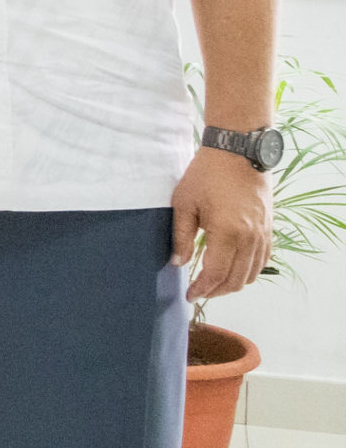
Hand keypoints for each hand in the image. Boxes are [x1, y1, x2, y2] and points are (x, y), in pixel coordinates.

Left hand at [173, 146, 272, 303]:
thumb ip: (180, 236)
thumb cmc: (206, 174)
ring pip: (252, 274)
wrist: (238, 152)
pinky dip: (249, 271)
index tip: (189, 295)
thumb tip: (178, 263)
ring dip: (232, 284)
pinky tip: (232, 269)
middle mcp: (250, 237)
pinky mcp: (269, 229)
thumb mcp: (184, 203)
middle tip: (199, 292)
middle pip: (235, 279)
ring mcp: (263, 234)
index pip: (215, 274)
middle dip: (216, 291)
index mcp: (227, 232)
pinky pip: (263, 260)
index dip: (202, 289)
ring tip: (213, 284)